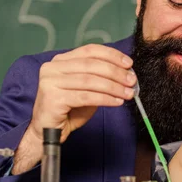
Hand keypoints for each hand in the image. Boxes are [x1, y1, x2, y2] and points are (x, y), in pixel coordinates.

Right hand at [13, 44, 135, 173]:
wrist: (48, 130)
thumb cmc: (69, 110)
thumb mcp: (88, 90)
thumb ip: (101, 79)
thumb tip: (126, 75)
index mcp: (61, 61)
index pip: (89, 51)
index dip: (111, 55)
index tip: (129, 64)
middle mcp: (53, 67)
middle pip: (91, 65)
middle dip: (115, 72)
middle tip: (132, 81)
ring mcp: (51, 81)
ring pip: (90, 81)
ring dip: (113, 87)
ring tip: (128, 94)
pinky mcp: (53, 98)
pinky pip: (86, 96)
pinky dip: (105, 98)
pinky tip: (117, 102)